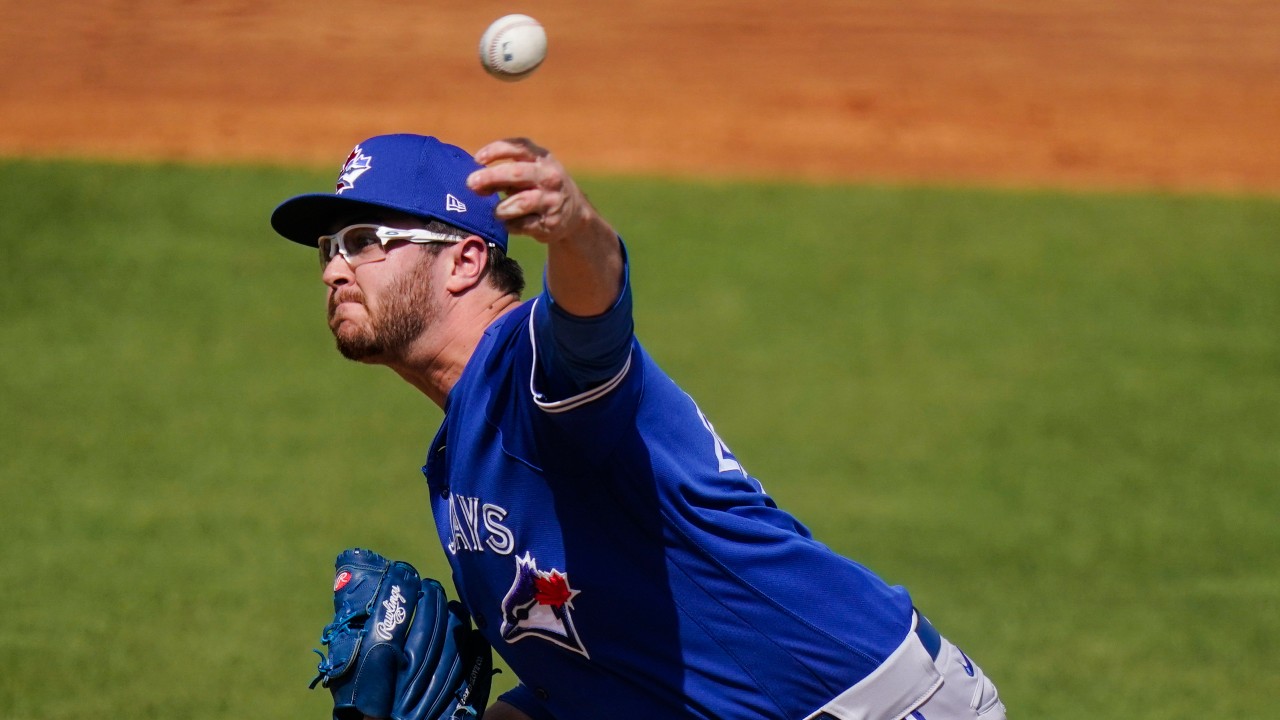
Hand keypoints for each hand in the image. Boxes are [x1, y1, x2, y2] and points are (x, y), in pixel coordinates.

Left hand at [467, 138, 600, 244]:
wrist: (574, 214)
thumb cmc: (540, 187)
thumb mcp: (529, 172)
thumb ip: (503, 174)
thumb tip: (474, 185)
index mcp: (543, 158)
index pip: (519, 147)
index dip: (496, 150)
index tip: (478, 159)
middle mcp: (549, 176)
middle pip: (517, 173)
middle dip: (491, 177)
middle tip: (471, 183)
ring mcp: (552, 200)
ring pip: (520, 202)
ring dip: (501, 207)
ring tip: (496, 211)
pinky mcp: (550, 223)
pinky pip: (522, 224)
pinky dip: (510, 225)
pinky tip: (510, 223)